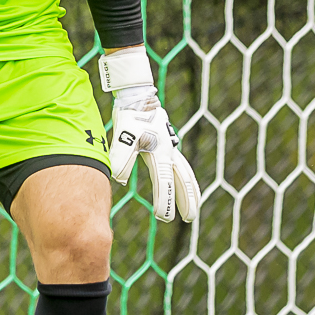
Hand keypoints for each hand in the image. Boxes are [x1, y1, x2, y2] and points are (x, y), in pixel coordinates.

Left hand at [100, 48, 199, 223]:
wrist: (137, 96)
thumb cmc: (129, 116)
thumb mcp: (123, 135)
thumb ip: (122, 157)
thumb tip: (120, 179)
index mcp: (160, 151)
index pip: (164, 181)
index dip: (164, 200)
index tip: (164, 218)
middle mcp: (169, 151)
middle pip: (182, 179)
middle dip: (186, 199)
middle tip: (189, 217)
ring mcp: (170, 148)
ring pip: (185, 173)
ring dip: (190, 190)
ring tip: (194, 207)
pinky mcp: (167, 145)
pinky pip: (180, 165)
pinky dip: (185, 178)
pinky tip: (182, 184)